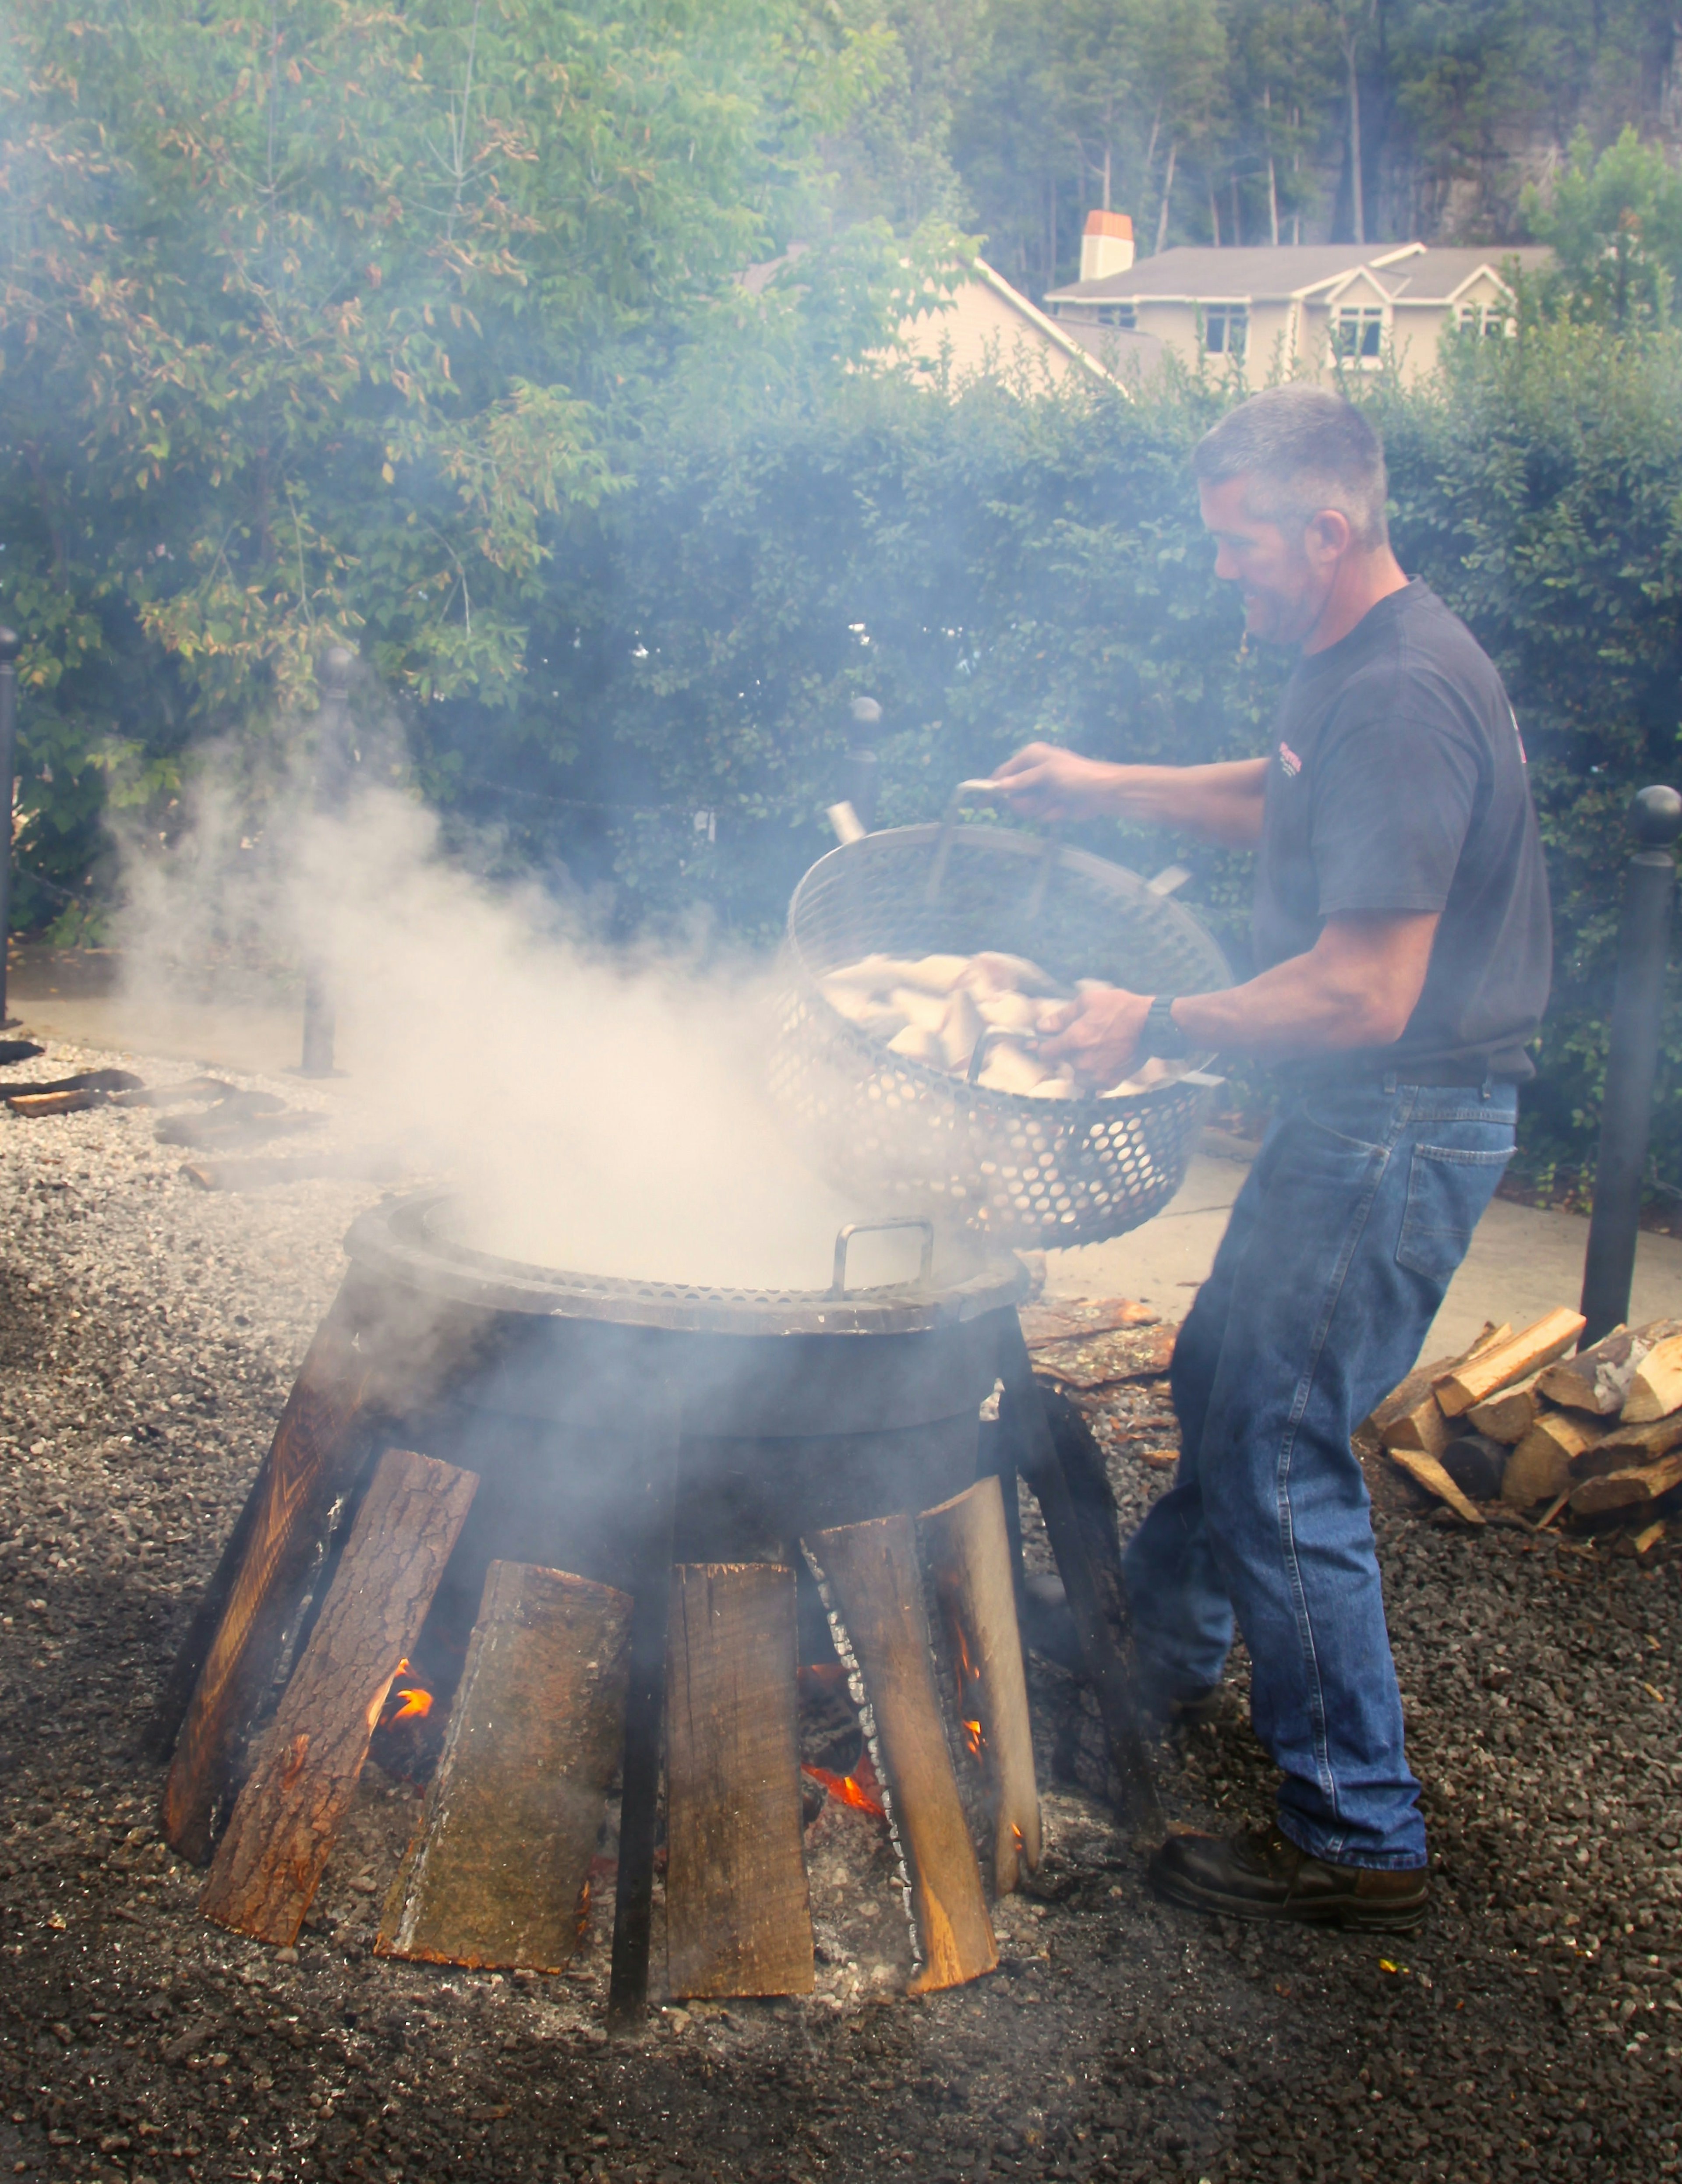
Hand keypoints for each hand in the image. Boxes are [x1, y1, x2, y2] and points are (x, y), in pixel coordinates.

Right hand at [988, 741, 1117, 820]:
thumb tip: (998, 786)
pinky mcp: (1050, 804)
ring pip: (1025, 808)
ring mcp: (1041, 789)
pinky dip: (1051, 813)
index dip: (992, 788)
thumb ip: (1022, 780)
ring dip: (1039, 808)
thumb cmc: (1076, 775)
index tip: (982, 804)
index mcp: (1031, 756)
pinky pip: (1039, 814)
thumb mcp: (1047, 774)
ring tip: (1056, 801)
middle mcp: (1033, 772)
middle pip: (1012, 794)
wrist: (1103, 793)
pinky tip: (1063, 808)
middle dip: (1025, 801)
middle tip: (1041, 799)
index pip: (1003, 772)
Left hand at [1039, 984, 1151, 1087]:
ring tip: (1099, 1050)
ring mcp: (1096, 1075)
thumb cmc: (1119, 1008)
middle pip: (1064, 1063)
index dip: (1046, 1047)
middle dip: (1070, 1053)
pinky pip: (1094, 1083)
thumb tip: (1041, 1027)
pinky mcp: (1110, 1082)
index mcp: (1074, 1040)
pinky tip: (1108, 1059)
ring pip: (1078, 1076)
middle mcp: (1082, 1061)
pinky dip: (1098, 1074)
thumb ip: (1061, 1017)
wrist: (1150, 1025)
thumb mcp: (1087, 1002)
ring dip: (1083, 1066)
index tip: (1052, 1043)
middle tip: (1088, 1039)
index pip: (1045, 1053)